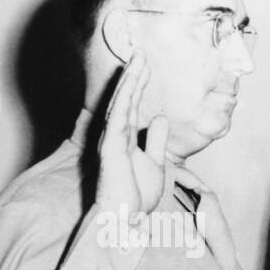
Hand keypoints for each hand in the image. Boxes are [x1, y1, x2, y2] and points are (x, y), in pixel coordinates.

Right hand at [95, 52, 169, 219]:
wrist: (127, 216)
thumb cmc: (136, 194)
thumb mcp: (155, 163)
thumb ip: (155, 140)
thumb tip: (158, 118)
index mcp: (125, 138)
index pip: (133, 106)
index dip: (139, 85)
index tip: (145, 66)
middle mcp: (116, 135)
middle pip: (125, 99)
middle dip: (134, 76)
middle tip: (141, 53)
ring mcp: (111, 139)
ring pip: (121, 103)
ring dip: (130, 81)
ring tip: (138, 60)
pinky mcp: (110, 147)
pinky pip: (118, 118)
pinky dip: (125, 100)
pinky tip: (131, 83)